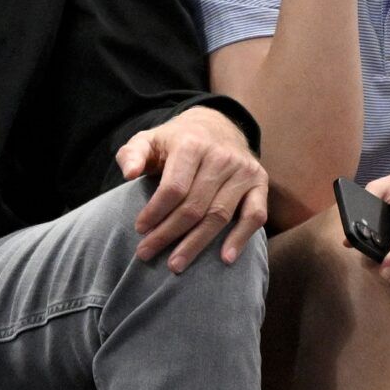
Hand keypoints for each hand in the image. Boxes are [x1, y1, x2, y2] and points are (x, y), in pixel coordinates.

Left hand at [116, 106, 267, 270]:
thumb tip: (129, 173)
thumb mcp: (148, 139)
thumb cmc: (176, 141)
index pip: (173, 187)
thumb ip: (132, 154)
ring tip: (175, 265)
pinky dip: (241, 238)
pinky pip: (255, 215)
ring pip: (219, 215)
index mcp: (191, 144)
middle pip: (194, 206)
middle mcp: (221, 156)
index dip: (155, 212)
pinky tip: (225, 258)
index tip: (140, 230)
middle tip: (147, 253)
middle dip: (168, 234)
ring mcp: (243, 170)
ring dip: (197, 244)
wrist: (216, 125)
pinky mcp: (260, 182)